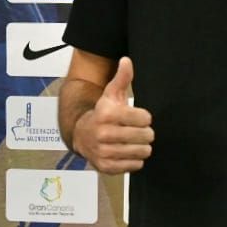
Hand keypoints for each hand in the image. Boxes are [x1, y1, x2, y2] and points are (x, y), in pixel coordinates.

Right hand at [73, 56, 153, 174]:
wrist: (81, 134)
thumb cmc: (102, 113)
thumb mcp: (111, 94)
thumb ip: (122, 78)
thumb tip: (127, 60)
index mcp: (107, 114)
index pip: (144, 118)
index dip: (145, 117)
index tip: (139, 117)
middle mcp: (103, 134)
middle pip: (145, 136)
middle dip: (146, 133)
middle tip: (139, 131)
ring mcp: (104, 152)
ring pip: (142, 151)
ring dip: (142, 147)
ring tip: (134, 142)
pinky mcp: (106, 167)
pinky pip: (135, 165)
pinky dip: (135, 160)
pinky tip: (127, 152)